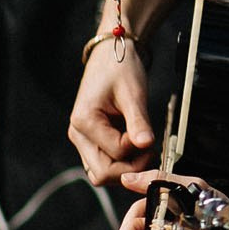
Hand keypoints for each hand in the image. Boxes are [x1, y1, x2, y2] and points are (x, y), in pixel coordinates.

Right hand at [68, 36, 155, 183]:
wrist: (111, 55)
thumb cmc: (120, 69)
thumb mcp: (133, 94)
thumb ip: (138, 121)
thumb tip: (146, 144)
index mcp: (84, 121)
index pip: (115, 154)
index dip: (137, 149)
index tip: (150, 136)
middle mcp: (78, 135)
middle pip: (103, 174)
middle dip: (131, 167)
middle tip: (150, 150)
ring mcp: (83, 140)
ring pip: (102, 173)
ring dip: (126, 167)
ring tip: (142, 146)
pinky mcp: (92, 141)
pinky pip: (105, 164)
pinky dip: (122, 162)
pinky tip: (135, 147)